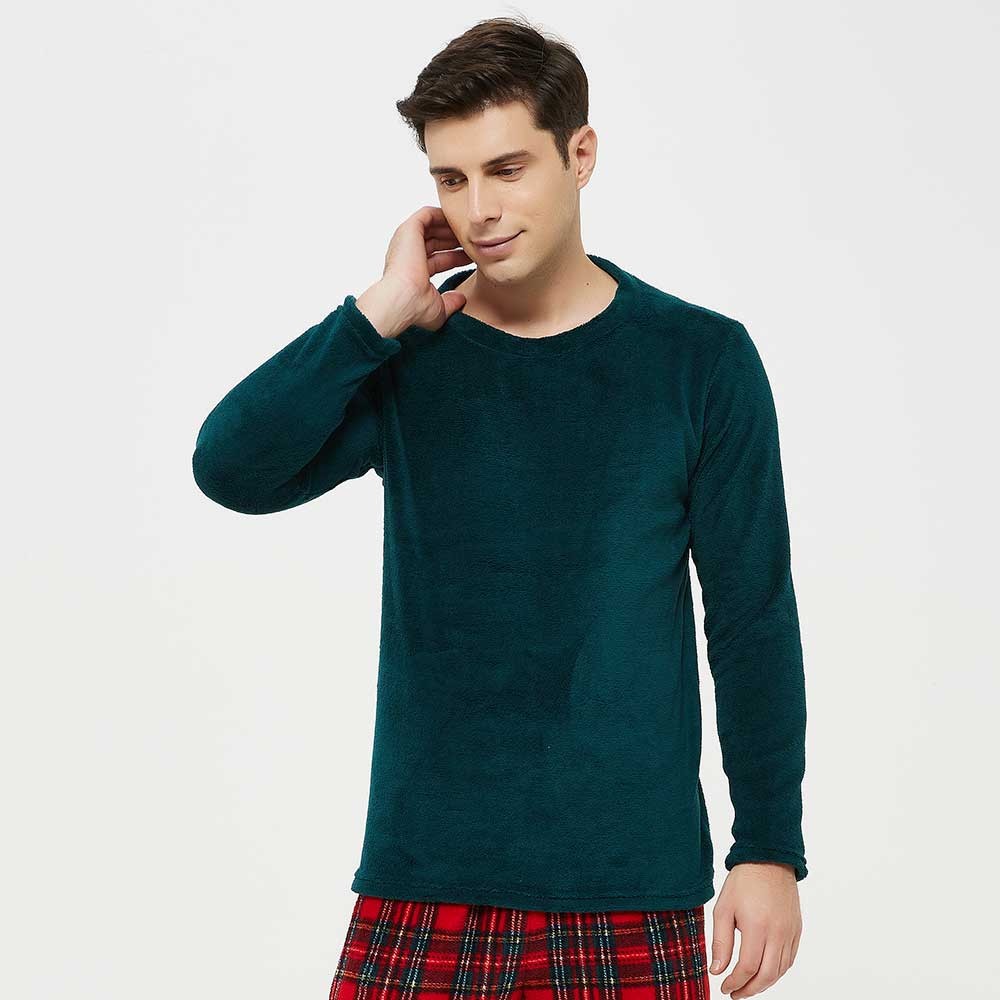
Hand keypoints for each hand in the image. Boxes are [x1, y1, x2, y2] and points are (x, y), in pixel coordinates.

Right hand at [356, 205, 471, 337]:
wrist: (402, 299)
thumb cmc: (415, 308)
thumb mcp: (439, 308)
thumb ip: (450, 302)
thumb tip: (461, 299)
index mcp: (412, 272)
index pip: (438, 260)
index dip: (455, 258)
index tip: (472, 257)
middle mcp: (407, 255)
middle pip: (435, 242)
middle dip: (455, 241)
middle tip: (474, 242)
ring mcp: (407, 241)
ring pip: (432, 227)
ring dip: (450, 227)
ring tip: (469, 230)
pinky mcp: (409, 229)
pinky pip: (427, 214)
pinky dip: (442, 214)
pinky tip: (458, 220)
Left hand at [709, 862, 801, 997]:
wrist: (769, 860)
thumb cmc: (744, 881)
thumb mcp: (723, 908)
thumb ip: (721, 942)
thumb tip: (717, 970)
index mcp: (757, 926)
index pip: (747, 968)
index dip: (735, 982)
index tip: (724, 987)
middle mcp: (777, 933)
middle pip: (766, 975)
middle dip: (749, 990)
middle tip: (735, 993)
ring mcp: (790, 933)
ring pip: (780, 971)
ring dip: (764, 983)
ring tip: (747, 985)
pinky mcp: (797, 930)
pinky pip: (789, 960)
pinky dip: (777, 971)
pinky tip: (764, 972)